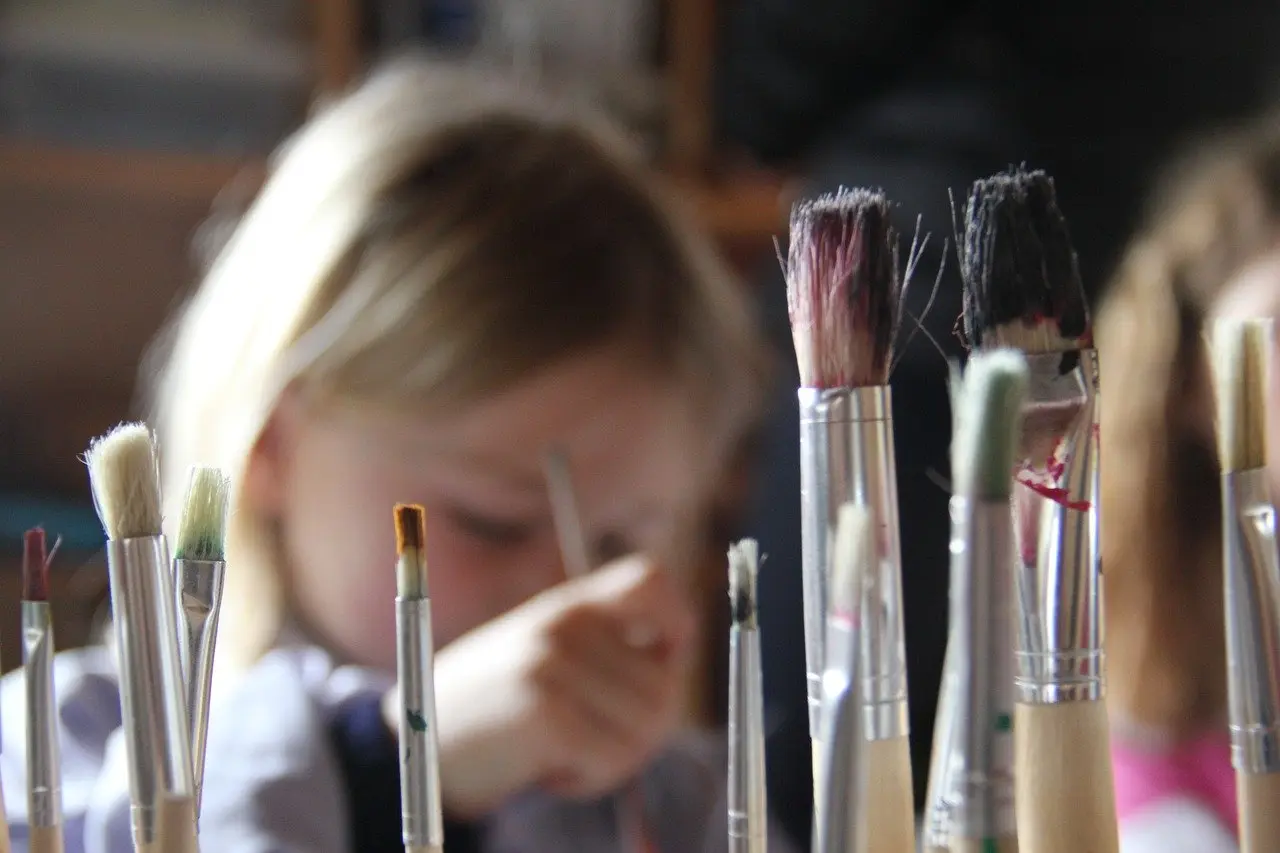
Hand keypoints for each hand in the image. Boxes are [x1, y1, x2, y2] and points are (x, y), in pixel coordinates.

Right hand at [400, 555, 696, 818]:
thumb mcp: (540, 653)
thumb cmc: (488, 707)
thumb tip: (672, 676)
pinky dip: (591, 778)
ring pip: (647, 725)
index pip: (652, 580)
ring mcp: (555, 664)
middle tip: (594, 745)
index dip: (676, 624)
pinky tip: (550, 772)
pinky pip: (614, 757)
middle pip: (664, 680)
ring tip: (566, 755)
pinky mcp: (547, 711)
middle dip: (642, 729)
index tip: (659, 665)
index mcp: (569, 603)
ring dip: (616, 757)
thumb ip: (598, 649)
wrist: (410, 738)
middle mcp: (565, 623)